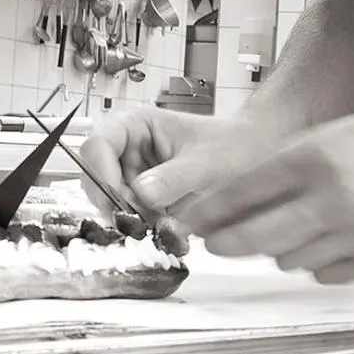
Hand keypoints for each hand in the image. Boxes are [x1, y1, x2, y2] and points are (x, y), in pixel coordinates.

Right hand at [78, 108, 280, 215]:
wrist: (255, 157)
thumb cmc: (233, 145)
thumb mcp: (207, 161)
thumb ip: (175, 177)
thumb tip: (142, 193)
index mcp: (136, 125)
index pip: (97, 146)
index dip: (99, 174)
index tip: (119, 201)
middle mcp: (128, 151)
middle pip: (97, 182)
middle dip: (118, 205)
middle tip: (146, 220)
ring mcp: (134, 178)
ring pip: (112, 206)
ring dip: (133, 220)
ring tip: (168, 220)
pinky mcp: (145, 202)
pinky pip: (132, 220)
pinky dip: (146, 228)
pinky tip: (171, 226)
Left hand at [174, 108, 353, 284]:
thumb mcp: (320, 137)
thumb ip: (276, 169)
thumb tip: (224, 205)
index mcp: (314, 158)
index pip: (244, 193)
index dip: (209, 212)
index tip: (190, 222)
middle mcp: (334, 196)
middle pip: (258, 237)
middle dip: (228, 242)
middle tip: (216, 242)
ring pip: (289, 260)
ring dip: (281, 248)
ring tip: (298, 224)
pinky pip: (324, 274)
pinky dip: (318, 261)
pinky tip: (330, 235)